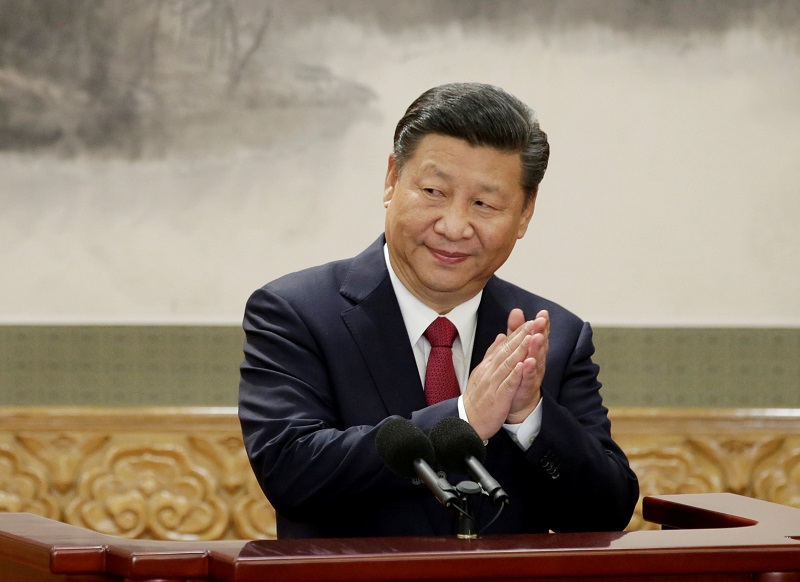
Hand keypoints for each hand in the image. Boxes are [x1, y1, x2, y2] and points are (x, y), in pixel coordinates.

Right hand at [462, 309, 548, 439]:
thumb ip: (492, 353)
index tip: (532, 320)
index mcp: (489, 364)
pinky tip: (522, 364)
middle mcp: (490, 371)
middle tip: (536, 321)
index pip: (506, 344)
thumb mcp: (483, 371)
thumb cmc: (478, 398)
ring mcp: (494, 383)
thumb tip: (501, 336)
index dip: (519, 332)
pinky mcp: (498, 398)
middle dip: (523, 335)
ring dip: (521, 349)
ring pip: (509, 363)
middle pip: (508, 350)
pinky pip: (507, 384)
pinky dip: (514, 374)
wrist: (467, 420)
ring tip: (532, 336)